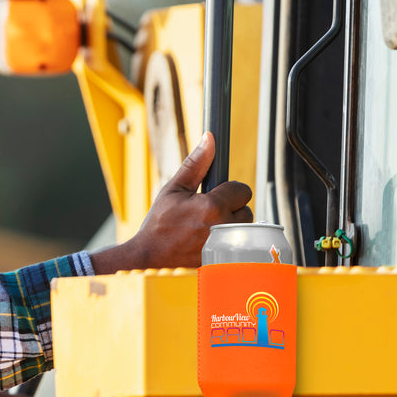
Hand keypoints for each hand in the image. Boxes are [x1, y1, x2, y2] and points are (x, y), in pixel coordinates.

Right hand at [90, 131, 252, 271]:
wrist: (149, 257)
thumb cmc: (159, 223)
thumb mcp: (174, 189)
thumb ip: (196, 163)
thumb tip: (209, 138)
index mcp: (211, 206)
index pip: (242, 189)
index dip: (228, 190)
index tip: (214, 194)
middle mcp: (222, 227)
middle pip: (246, 209)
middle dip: (231, 208)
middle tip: (208, 213)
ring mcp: (224, 246)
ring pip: (245, 228)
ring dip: (232, 225)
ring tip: (208, 227)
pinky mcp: (224, 259)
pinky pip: (238, 245)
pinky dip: (228, 241)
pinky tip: (208, 241)